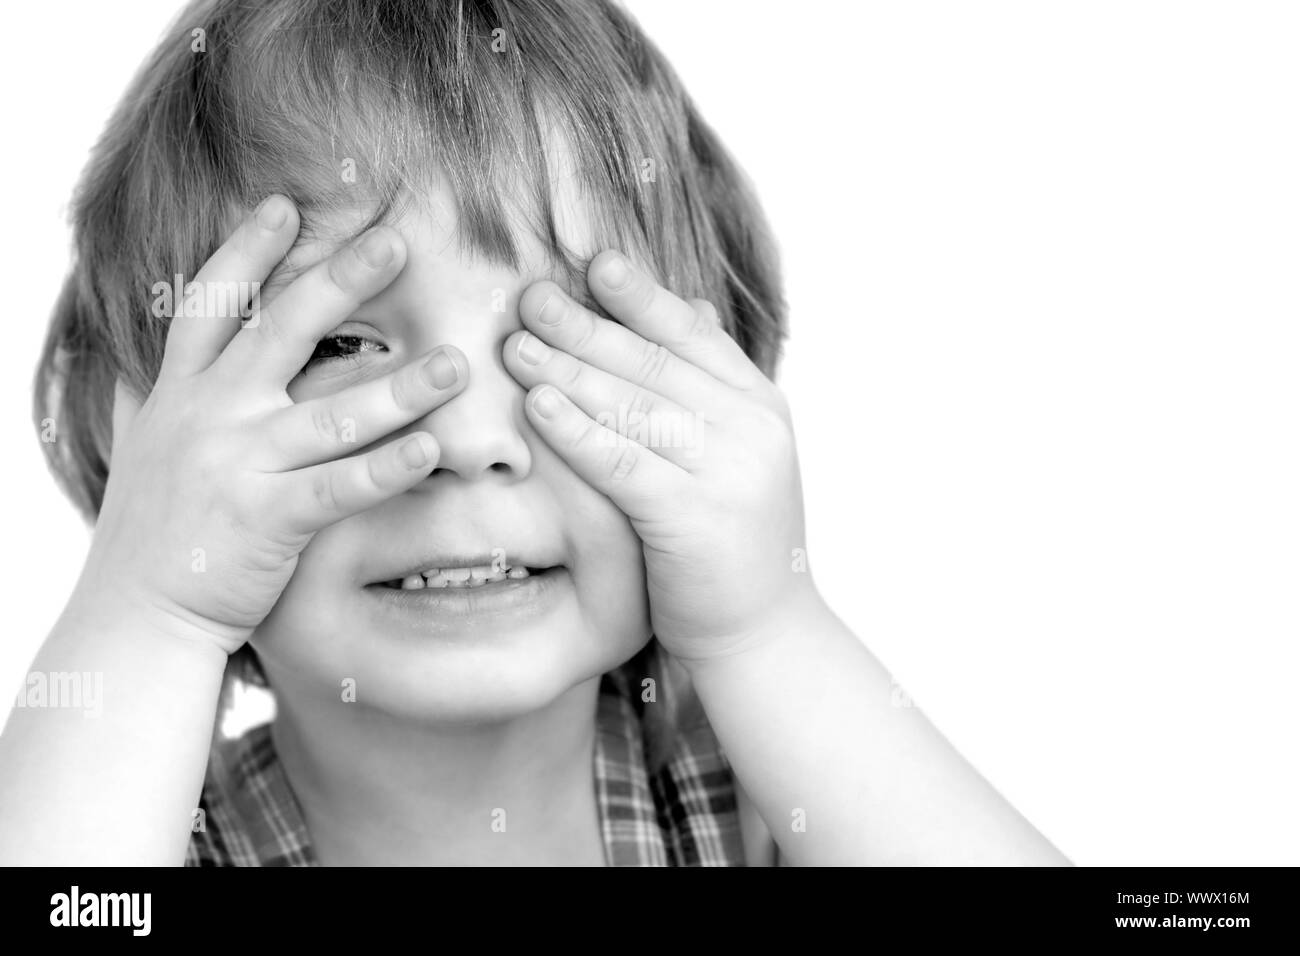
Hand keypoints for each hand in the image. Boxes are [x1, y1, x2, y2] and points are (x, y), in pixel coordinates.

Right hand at [81, 196, 467, 653]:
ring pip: (332, 413)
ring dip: (400, 385)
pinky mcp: (268, 519)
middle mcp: (209, 415)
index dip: (246, 250)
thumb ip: (142, 397)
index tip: (285, 205)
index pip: (209, 302)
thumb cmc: (150, 529)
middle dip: (339, 281)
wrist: (135, 614)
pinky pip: (341, 486)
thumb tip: (132, 359)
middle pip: (279, 331)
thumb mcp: (139, 446)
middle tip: (397, 241)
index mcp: (179, 391)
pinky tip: (433, 449)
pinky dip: (388, 467)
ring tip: (457, 363)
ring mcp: (240, 465)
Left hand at [503, 251, 814, 664]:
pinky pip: (621, 460)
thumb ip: (711, 388)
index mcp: (760, 405)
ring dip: (568, 370)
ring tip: (516, 344)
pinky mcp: (694, 515)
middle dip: (587, 326)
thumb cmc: (734, 545)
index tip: (594, 263)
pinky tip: (536, 405)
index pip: (694, 335)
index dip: (641, 297)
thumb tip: (692, 305)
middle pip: (655, 363)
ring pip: (634, 406)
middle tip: (532, 297)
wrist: (765, 633)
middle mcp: (752, 428)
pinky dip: (575, 430)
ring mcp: (729, 469)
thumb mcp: (736, 454)